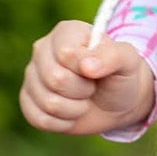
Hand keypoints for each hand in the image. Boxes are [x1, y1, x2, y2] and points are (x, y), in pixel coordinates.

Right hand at [19, 20, 155, 136]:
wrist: (115, 104)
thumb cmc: (120, 76)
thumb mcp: (129, 62)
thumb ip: (113, 56)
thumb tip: (86, 66)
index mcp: (66, 32)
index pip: (66, 53)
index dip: (85, 69)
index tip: (97, 70)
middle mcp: (43, 49)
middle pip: (55, 79)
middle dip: (82, 90)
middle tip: (91, 86)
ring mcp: (32, 76)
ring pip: (48, 102)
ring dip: (75, 109)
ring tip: (83, 99)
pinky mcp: (28, 101)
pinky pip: (40, 119)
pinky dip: (63, 123)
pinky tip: (71, 113)